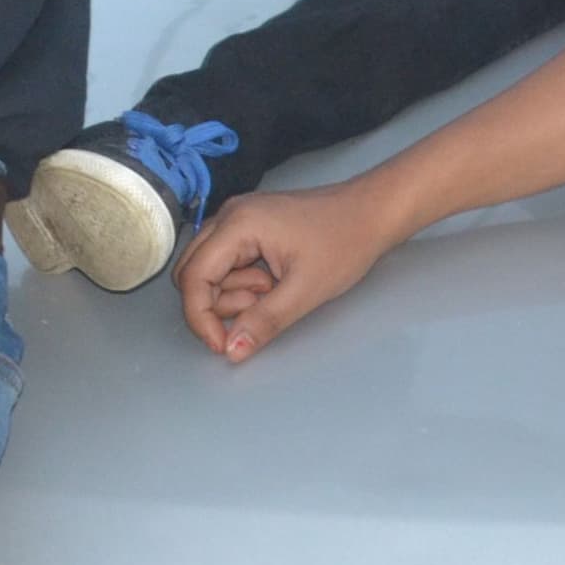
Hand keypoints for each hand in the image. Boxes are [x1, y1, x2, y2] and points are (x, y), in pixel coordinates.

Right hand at [176, 180, 407, 363]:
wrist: (372, 213)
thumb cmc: (344, 243)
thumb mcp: (305, 291)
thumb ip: (264, 321)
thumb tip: (231, 351)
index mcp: (238, 224)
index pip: (193, 278)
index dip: (201, 318)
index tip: (224, 344)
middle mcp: (229, 216)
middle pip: (192, 272)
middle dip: (218, 302)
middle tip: (259, 307)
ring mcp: (238, 219)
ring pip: (209, 269)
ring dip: (234, 292)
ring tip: (275, 290)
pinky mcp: (250, 227)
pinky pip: (227, 262)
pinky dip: (243, 281)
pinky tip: (274, 282)